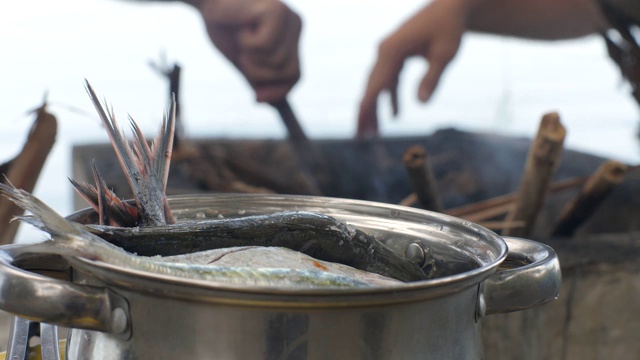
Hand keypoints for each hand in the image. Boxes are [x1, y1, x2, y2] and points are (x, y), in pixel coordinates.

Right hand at [196, 0, 301, 102]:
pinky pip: (265, 46)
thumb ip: (258, 78)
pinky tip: (241, 25)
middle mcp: (295, 25)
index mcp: (291, 36)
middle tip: (242, 60)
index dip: (278, 92)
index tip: (255, 98)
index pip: (295, 76)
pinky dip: (247, 43)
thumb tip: (273, 104)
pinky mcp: (277, 11)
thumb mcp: (243, 58)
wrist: (204, 0)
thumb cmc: (222, 25)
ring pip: (277, 63)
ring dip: (251, 58)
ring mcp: (289, 18)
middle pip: (290, 73)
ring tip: (240, 38)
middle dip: (262, 77)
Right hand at [357, 0, 469, 137]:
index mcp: (392, 50)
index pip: (375, 85)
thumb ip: (432, 79)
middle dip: (366, 113)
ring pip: (378, 85)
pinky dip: (391, 96)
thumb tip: (421, 104)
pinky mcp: (396, 53)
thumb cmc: (449, 27)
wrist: (451, 4)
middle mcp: (384, 50)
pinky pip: (390, 79)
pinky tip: (395, 114)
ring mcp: (389, 52)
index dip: (367, 109)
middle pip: (371, 87)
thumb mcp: (445, 54)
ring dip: (377, 107)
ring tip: (374, 133)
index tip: (359, 128)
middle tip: (360, 137)